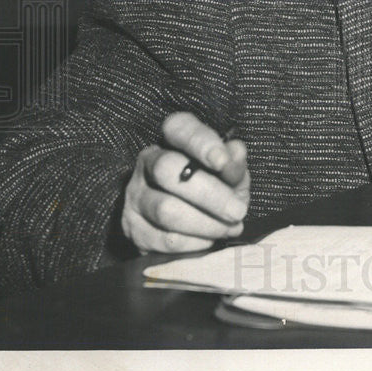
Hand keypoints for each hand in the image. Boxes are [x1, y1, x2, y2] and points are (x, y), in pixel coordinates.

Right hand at [122, 112, 249, 253]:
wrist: (194, 227)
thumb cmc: (216, 189)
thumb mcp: (230, 174)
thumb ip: (234, 164)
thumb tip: (235, 152)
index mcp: (173, 140)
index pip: (179, 128)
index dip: (200, 142)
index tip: (222, 161)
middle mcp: (148, 162)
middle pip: (166, 169)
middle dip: (209, 193)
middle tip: (237, 211)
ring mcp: (135, 196)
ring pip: (165, 209)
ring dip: (205, 223)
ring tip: (230, 227)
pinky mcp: (134, 229)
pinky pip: (164, 239)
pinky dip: (194, 242)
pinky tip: (210, 239)